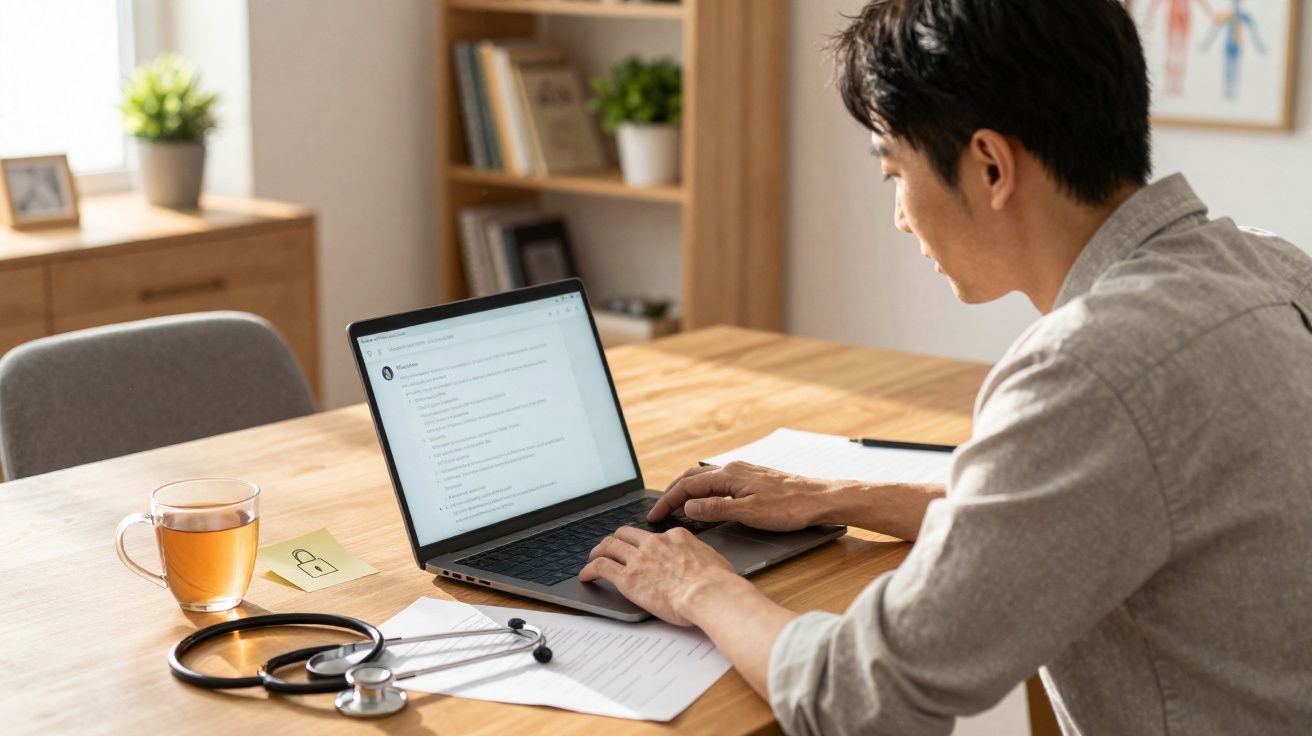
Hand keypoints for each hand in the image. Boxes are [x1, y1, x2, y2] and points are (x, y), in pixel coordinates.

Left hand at [580, 526, 739, 626]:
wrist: (708, 593)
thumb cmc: (717, 583)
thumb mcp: (714, 559)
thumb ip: (701, 557)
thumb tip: (704, 564)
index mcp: (675, 537)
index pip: (653, 535)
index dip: (644, 542)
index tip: (641, 549)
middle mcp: (654, 543)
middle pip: (625, 534)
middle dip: (615, 539)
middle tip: (610, 547)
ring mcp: (639, 559)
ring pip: (609, 546)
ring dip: (598, 551)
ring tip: (593, 558)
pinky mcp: (627, 578)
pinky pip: (600, 568)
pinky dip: (589, 570)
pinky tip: (585, 576)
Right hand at [647, 461, 836, 530]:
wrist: (820, 498)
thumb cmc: (790, 507)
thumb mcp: (750, 513)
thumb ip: (717, 509)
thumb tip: (689, 506)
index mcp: (730, 475)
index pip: (688, 486)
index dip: (667, 501)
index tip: (653, 515)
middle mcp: (734, 469)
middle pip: (692, 477)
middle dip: (671, 492)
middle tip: (658, 510)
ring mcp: (744, 472)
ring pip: (705, 478)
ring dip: (687, 489)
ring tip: (674, 504)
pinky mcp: (753, 479)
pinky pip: (718, 481)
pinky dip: (703, 490)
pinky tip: (705, 500)